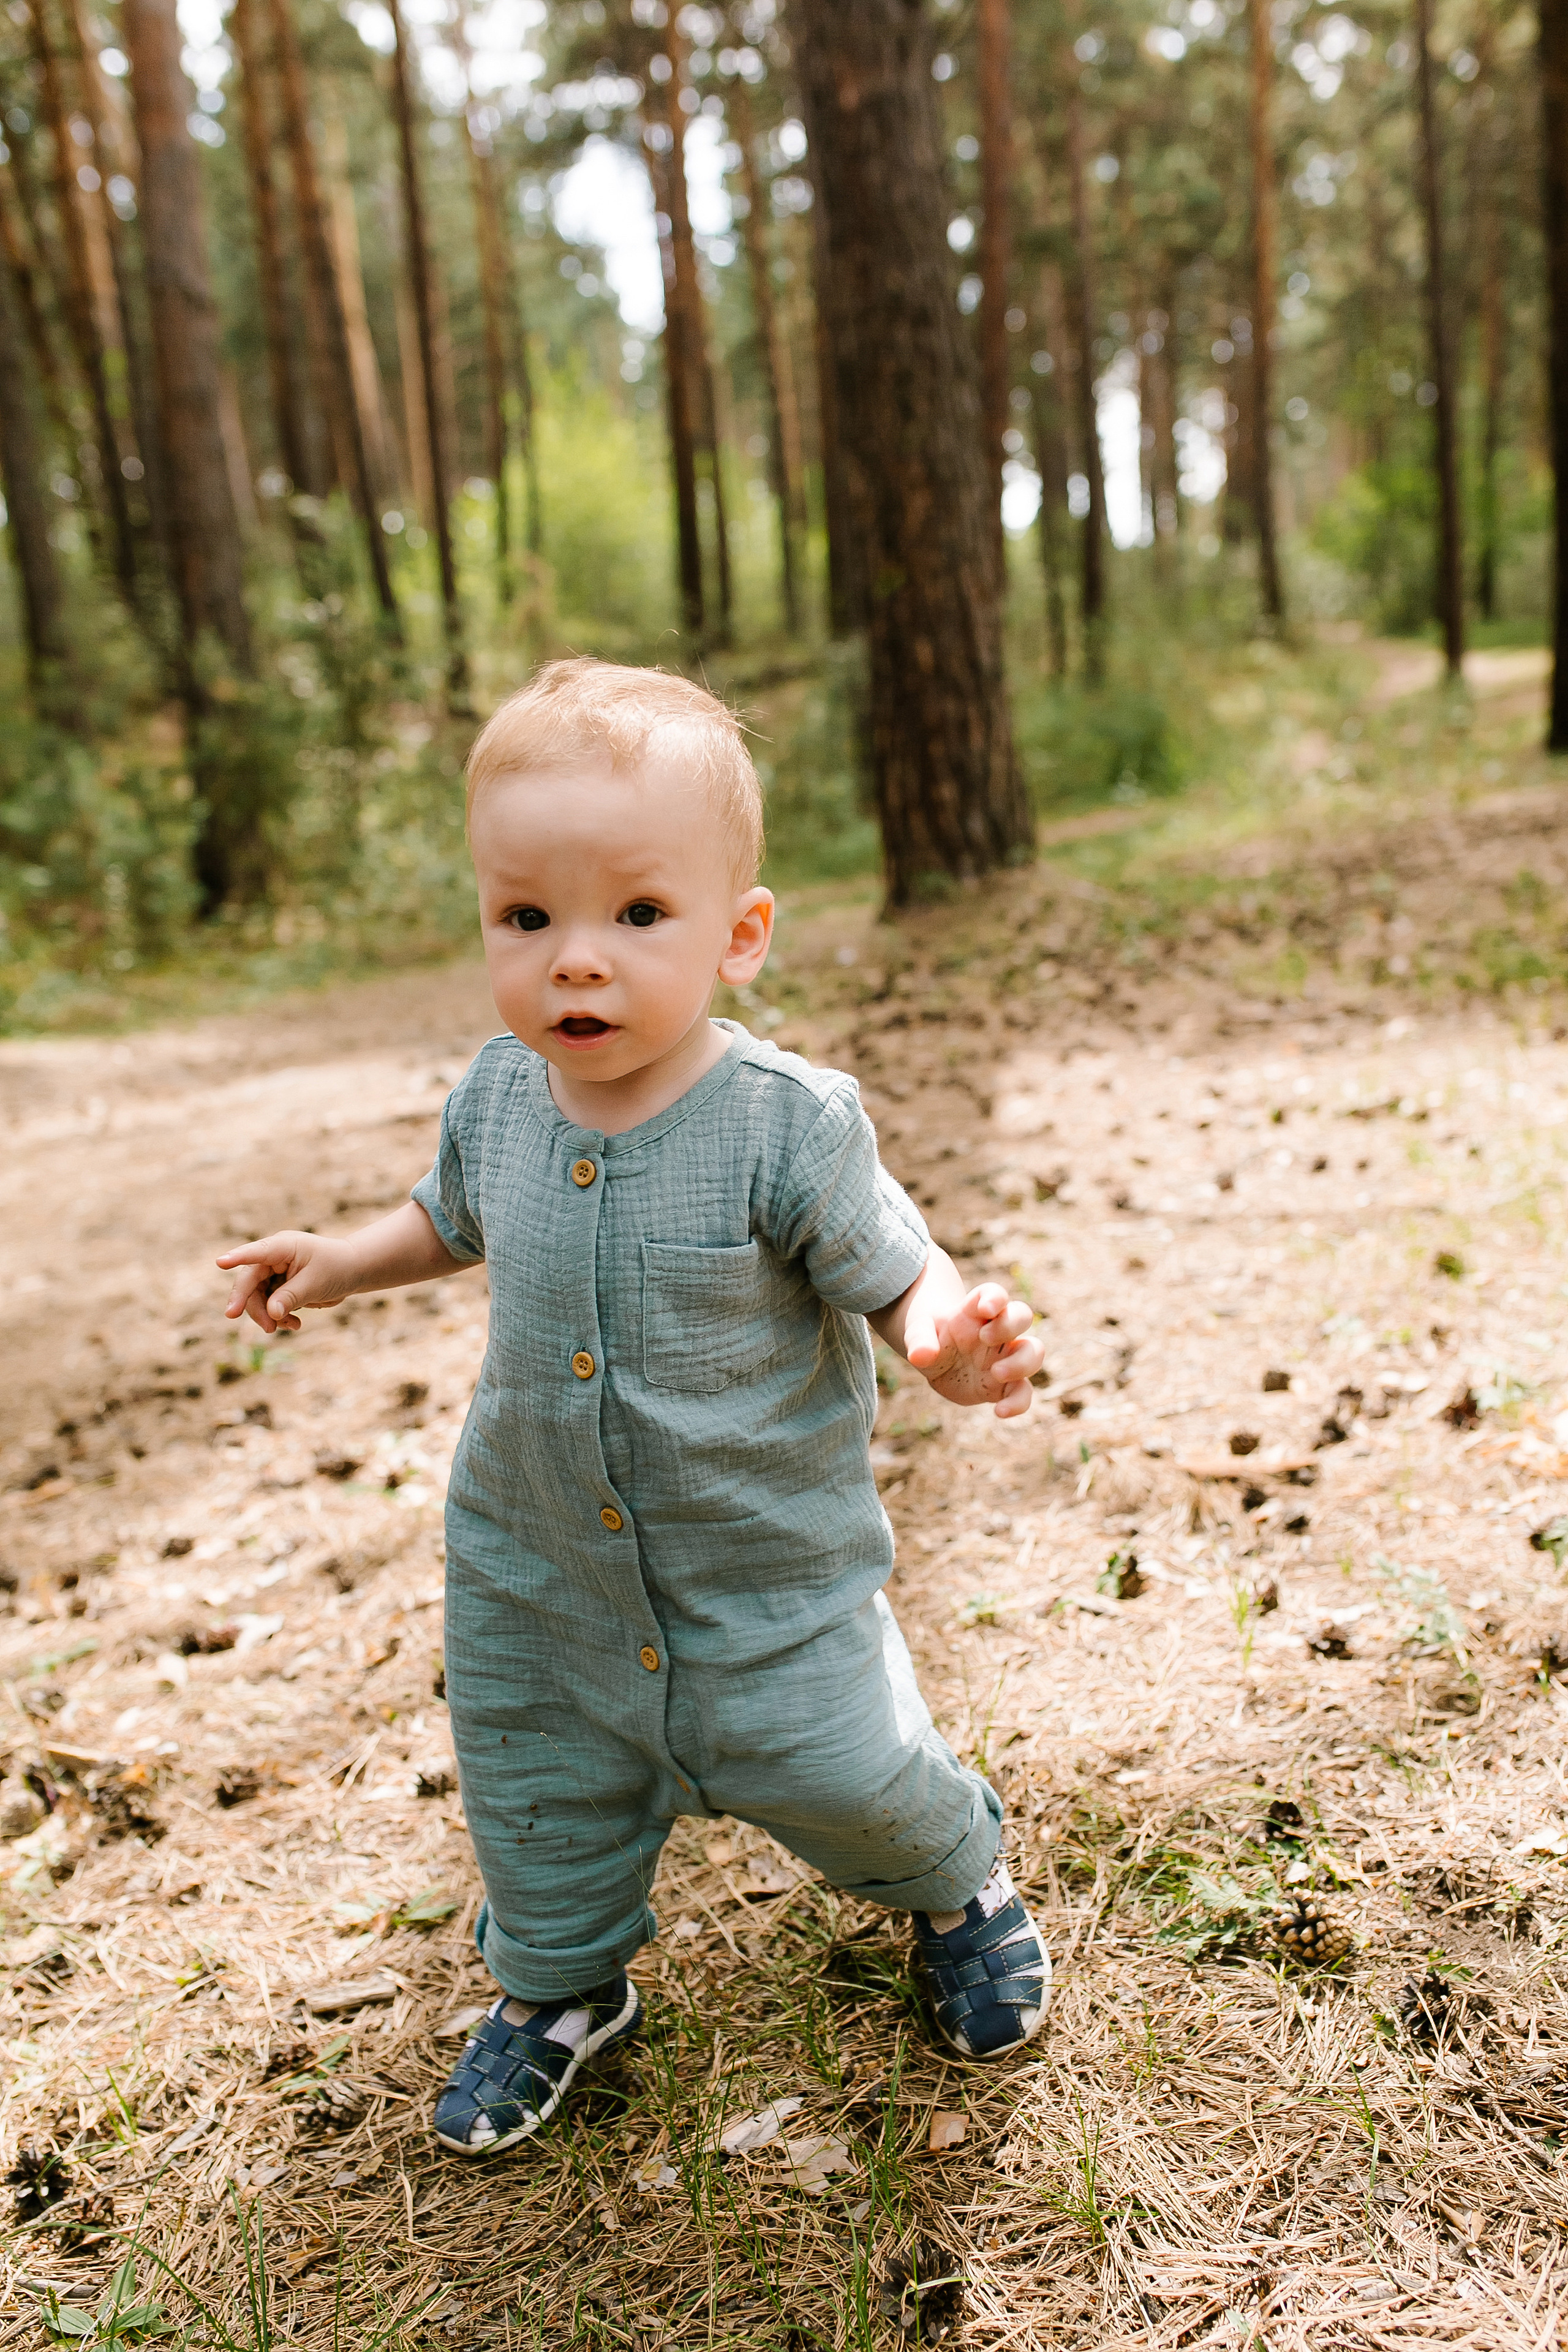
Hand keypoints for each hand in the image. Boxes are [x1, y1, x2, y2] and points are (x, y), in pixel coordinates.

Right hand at [216, 1230, 357, 1334]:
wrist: (352, 1271)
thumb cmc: (337, 1268)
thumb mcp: (315, 1283)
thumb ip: (291, 1297)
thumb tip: (270, 1313)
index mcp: (282, 1247)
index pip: (256, 1252)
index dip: (237, 1258)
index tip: (220, 1262)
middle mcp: (273, 1258)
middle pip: (249, 1283)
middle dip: (254, 1307)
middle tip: (266, 1328)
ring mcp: (273, 1272)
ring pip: (256, 1298)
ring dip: (268, 1316)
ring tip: (290, 1326)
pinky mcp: (278, 1287)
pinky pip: (268, 1305)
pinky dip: (278, 1317)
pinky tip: (295, 1324)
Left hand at [904, 1280, 1042, 1419]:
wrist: (934, 1359)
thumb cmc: (929, 1337)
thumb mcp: (917, 1333)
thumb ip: (919, 1339)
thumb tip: (921, 1356)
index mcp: (974, 1311)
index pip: (994, 1294)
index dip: (995, 1297)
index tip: (987, 1308)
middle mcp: (996, 1331)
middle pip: (1022, 1315)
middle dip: (1011, 1324)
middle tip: (986, 1338)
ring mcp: (1004, 1356)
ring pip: (1034, 1351)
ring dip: (1022, 1362)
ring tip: (995, 1373)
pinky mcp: (1004, 1384)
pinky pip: (1024, 1392)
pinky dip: (1019, 1402)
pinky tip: (999, 1411)